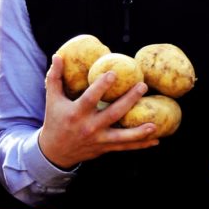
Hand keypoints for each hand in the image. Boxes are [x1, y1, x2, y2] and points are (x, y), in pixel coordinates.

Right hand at [36, 55, 159, 168]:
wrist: (55, 152)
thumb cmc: (54, 120)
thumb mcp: (52, 100)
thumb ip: (55, 78)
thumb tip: (57, 56)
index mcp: (76, 113)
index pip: (91, 98)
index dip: (102, 86)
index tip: (114, 73)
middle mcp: (89, 127)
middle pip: (113, 114)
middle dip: (129, 100)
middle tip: (143, 86)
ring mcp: (98, 139)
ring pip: (122, 136)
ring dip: (139, 131)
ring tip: (155, 123)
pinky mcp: (104, 148)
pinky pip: (124, 147)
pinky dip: (140, 145)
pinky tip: (155, 141)